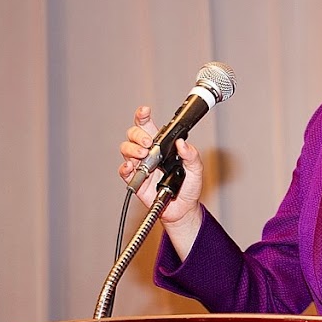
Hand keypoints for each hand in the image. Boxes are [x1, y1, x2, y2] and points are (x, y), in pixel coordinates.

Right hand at [118, 106, 204, 228]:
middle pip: (133, 135)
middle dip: (138, 135)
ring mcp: (141, 166)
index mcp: (162, 147)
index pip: (149, 126)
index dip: (143, 116)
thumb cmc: (189, 188)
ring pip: (126, 149)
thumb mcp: (196, 170)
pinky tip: (132, 166)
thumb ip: (191, 155)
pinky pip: (124, 171)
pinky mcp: (136, 181)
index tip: (144, 111)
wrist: (183, 209)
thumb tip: (182, 143)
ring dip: (132, 149)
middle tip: (148, 143)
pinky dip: (126, 167)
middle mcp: (149, 154)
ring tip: (144, 155)